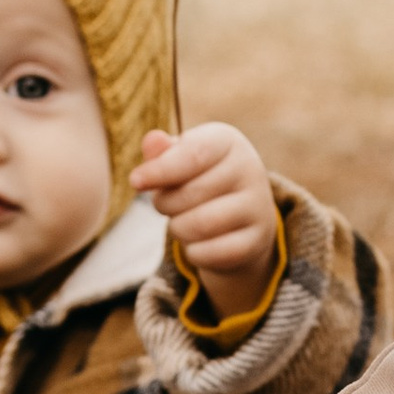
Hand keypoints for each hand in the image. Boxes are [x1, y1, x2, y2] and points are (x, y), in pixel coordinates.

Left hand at [132, 120, 280, 319]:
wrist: (243, 213)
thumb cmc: (200, 178)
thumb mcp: (181, 159)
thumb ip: (162, 152)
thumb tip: (152, 140)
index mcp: (228, 142)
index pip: (192, 154)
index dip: (160, 170)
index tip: (135, 181)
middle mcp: (250, 170)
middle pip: (189, 194)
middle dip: (165, 204)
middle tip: (166, 204)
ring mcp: (258, 206)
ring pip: (199, 225)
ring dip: (178, 229)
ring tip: (181, 222)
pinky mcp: (258, 240)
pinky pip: (211, 252)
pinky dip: (193, 253)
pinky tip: (198, 243)